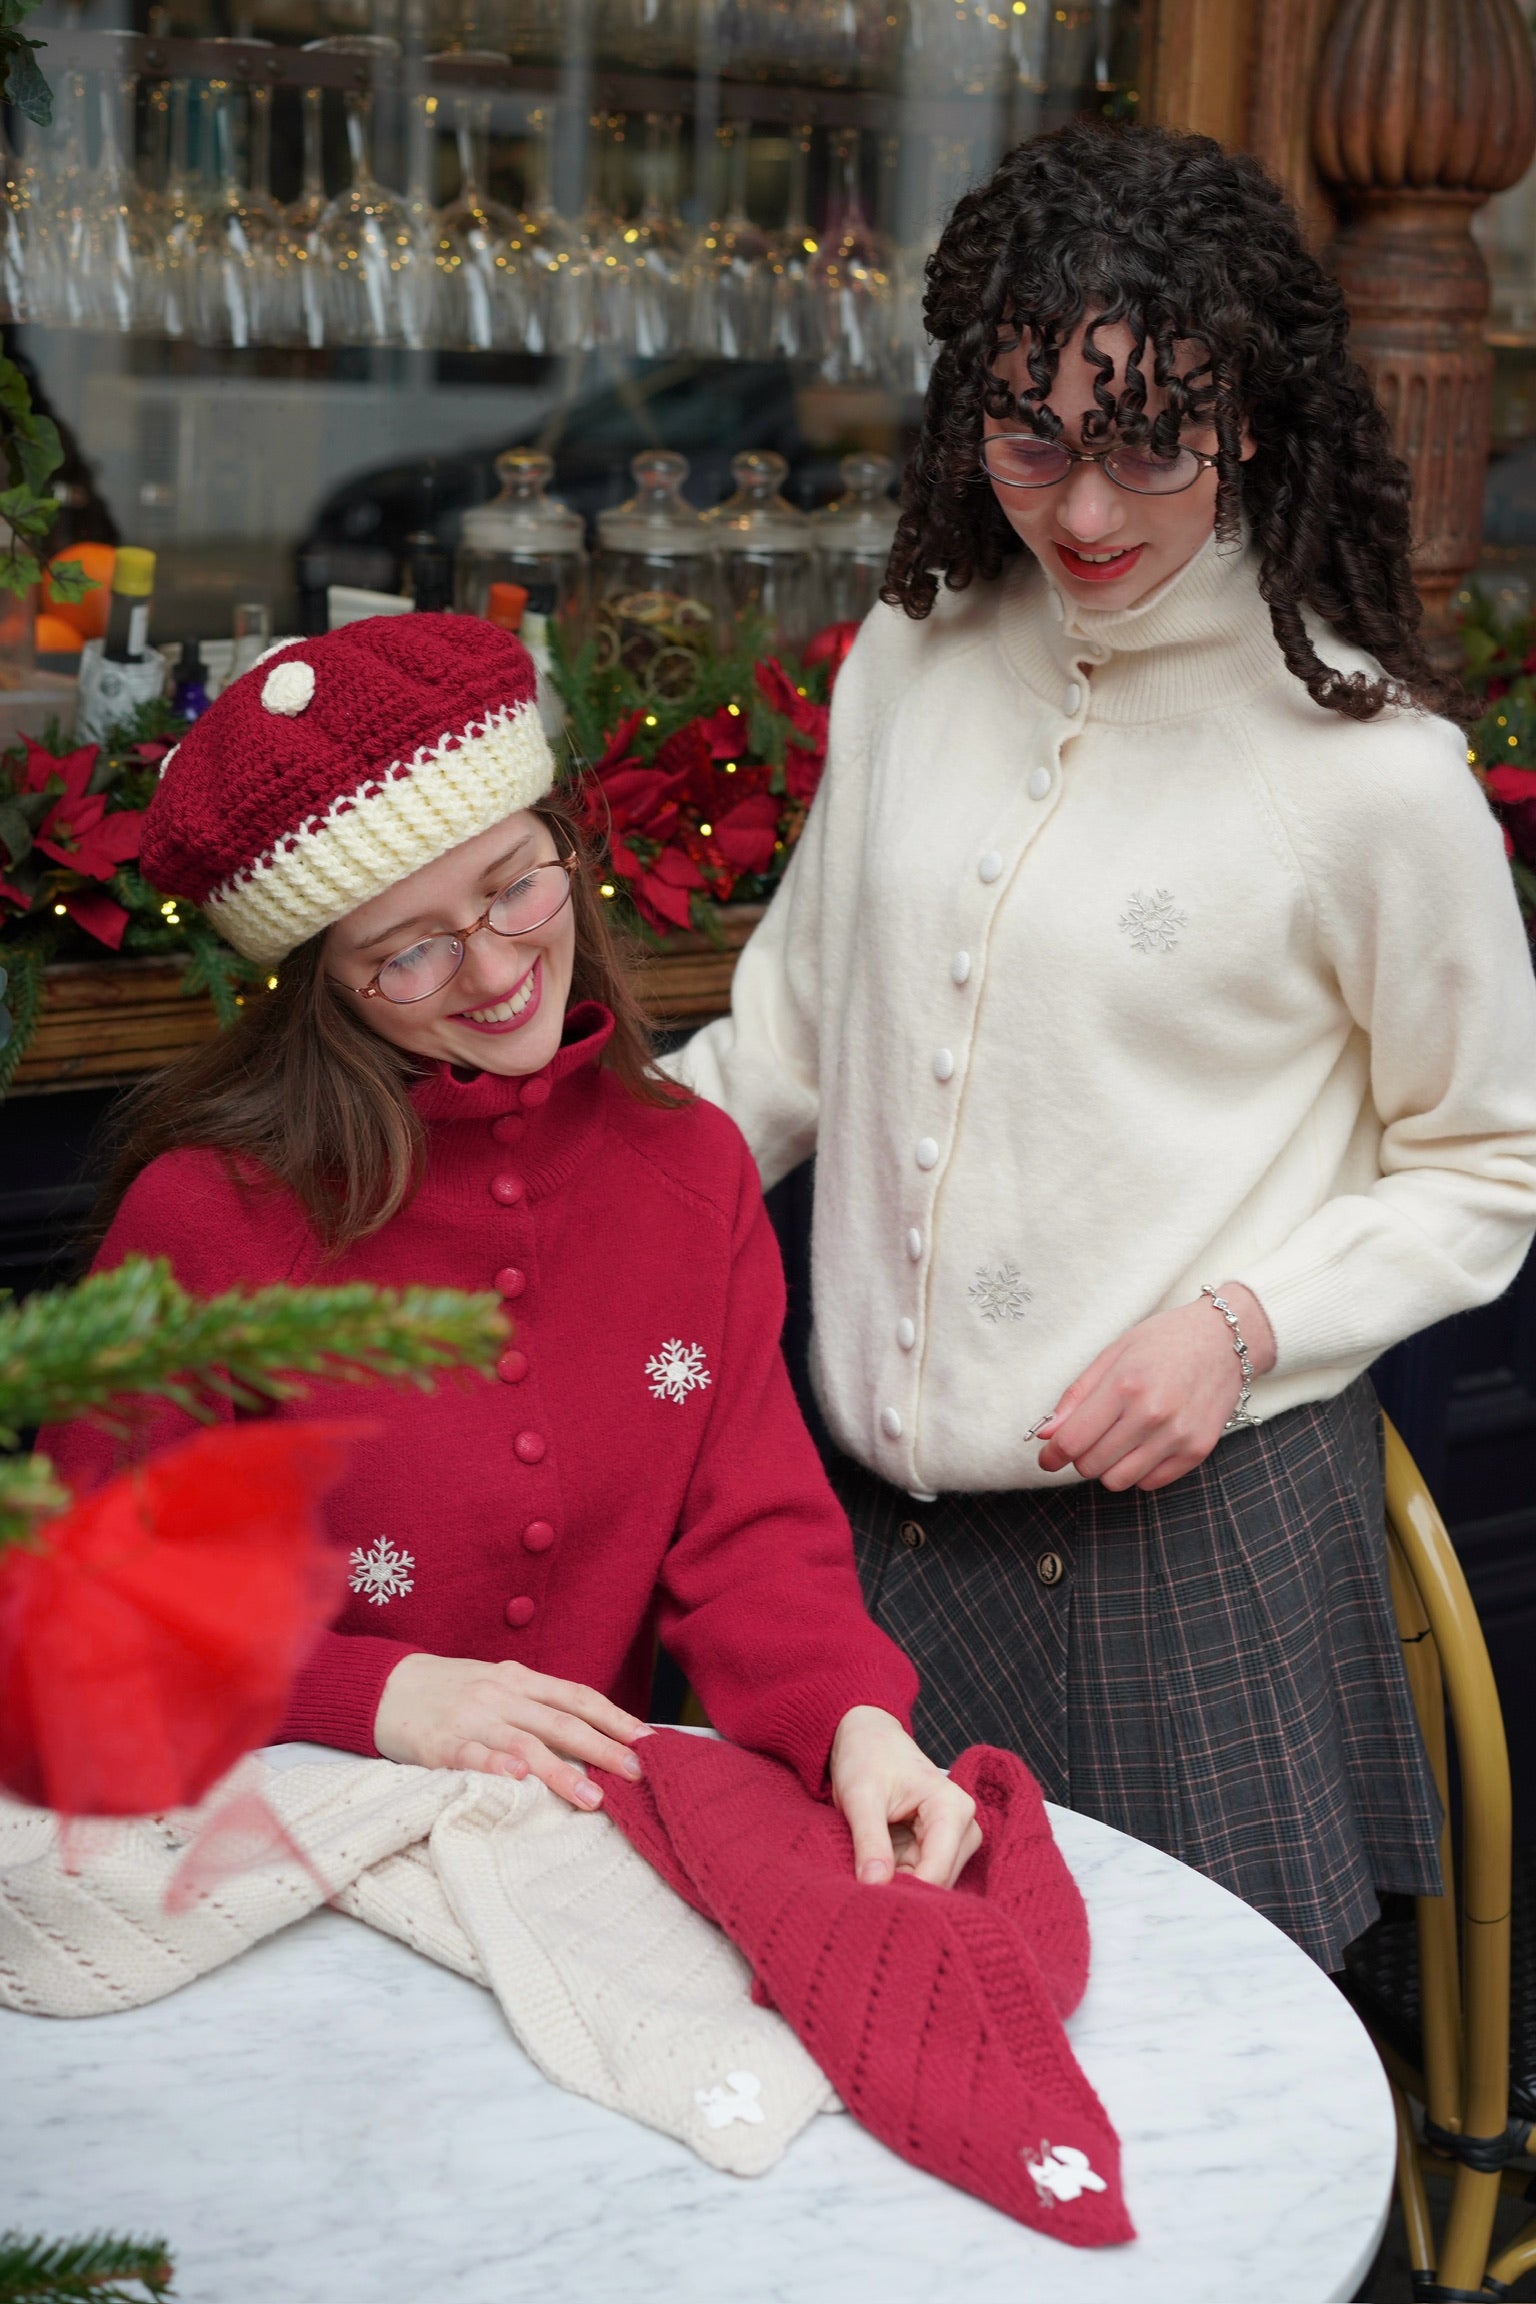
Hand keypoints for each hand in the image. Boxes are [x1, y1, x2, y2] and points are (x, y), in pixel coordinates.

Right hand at [373, 1652, 651, 1810]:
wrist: (385, 1685)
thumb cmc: (451, 1689)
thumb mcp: (497, 1684)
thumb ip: (537, 1703)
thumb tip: (592, 1732)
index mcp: (519, 1678)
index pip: (577, 1697)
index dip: (615, 1717)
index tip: (650, 1741)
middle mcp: (501, 1694)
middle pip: (562, 1722)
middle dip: (604, 1748)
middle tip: (637, 1774)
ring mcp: (472, 1718)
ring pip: (525, 1744)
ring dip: (562, 1772)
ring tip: (592, 1798)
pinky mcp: (441, 1744)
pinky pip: (473, 1756)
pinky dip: (497, 1768)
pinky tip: (518, 1781)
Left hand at [829, 1706, 982, 1888]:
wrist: (868, 1738)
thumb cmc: (866, 1758)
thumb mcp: (861, 1798)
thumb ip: (869, 1840)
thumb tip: (874, 1885)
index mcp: (952, 1808)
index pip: (937, 1870)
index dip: (904, 1891)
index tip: (869, 1900)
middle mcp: (964, 1825)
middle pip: (940, 1882)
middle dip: (903, 1891)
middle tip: (862, 1891)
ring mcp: (955, 1838)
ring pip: (931, 1884)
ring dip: (899, 1885)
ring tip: (866, 1873)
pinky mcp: (939, 1845)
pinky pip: (921, 1876)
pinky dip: (897, 1878)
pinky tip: (875, 1869)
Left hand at [1035, 1282, 1275, 1492]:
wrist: (1224, 1340)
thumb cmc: (1163, 1342)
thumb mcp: (1113, 1354)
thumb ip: (1077, 1396)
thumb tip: (1046, 1434)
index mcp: (1125, 1386)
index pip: (1073, 1441)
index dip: (1052, 1455)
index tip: (1047, 1456)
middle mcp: (1152, 1415)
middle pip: (1091, 1465)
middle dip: (1080, 1457)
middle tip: (1088, 1438)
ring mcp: (1178, 1436)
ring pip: (1118, 1481)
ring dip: (1108, 1467)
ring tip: (1116, 1441)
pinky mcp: (1197, 1451)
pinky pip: (1150, 1483)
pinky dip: (1138, 1470)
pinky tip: (1143, 1444)